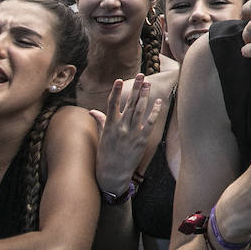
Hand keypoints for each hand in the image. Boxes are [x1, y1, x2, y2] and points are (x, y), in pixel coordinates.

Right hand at [93, 75, 163, 195]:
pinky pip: (150, 123)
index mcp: (109, 126)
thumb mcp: (102, 137)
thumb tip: (92, 110)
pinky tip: (158, 101)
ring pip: (140, 110)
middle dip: (135, 88)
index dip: (116, 91)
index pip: (112, 104)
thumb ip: (101, 122)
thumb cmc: (105, 155)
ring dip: (145, 96)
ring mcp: (132, 133)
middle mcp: (121, 127)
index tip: (119, 80)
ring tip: (148, 83)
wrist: (112, 174)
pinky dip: (154, 111)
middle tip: (141, 75)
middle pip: (129, 104)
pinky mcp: (141, 140)